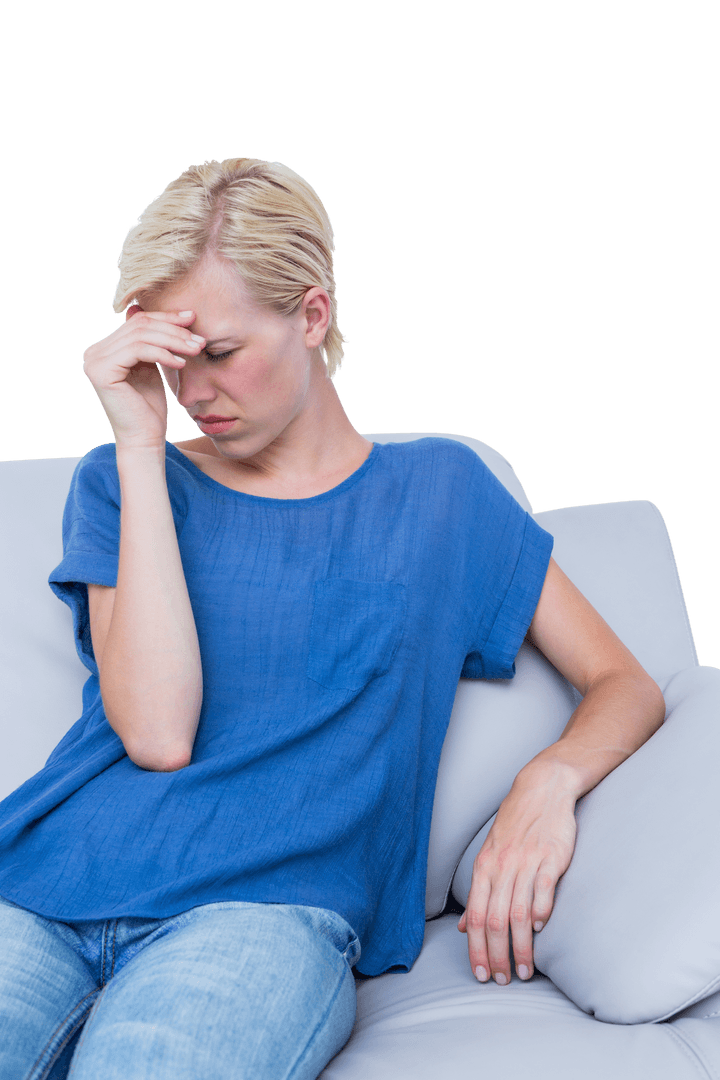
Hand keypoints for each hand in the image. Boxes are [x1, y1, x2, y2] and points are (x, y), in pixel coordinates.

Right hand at [81, 306, 205, 450]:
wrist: (145, 439)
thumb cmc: (150, 408)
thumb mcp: (152, 367)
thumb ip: (149, 341)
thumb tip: (142, 305)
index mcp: (104, 349)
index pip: (137, 322)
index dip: (166, 318)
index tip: (192, 318)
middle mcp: (94, 353)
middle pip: (140, 326)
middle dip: (174, 330)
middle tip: (199, 338)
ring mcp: (95, 361)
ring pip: (142, 336)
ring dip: (174, 341)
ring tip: (196, 350)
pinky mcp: (102, 371)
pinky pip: (139, 350)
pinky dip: (163, 354)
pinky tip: (181, 363)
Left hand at [457, 764, 577, 984]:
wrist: (542, 790)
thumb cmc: (516, 826)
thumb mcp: (490, 855)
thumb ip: (479, 892)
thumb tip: (464, 926)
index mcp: (484, 867)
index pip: (476, 916)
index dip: (476, 948)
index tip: (481, 974)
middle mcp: (502, 866)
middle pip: (495, 920)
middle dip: (497, 955)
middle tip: (503, 981)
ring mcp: (527, 862)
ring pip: (518, 912)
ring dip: (520, 947)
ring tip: (525, 970)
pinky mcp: (551, 857)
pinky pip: (543, 889)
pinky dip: (540, 913)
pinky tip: (539, 930)